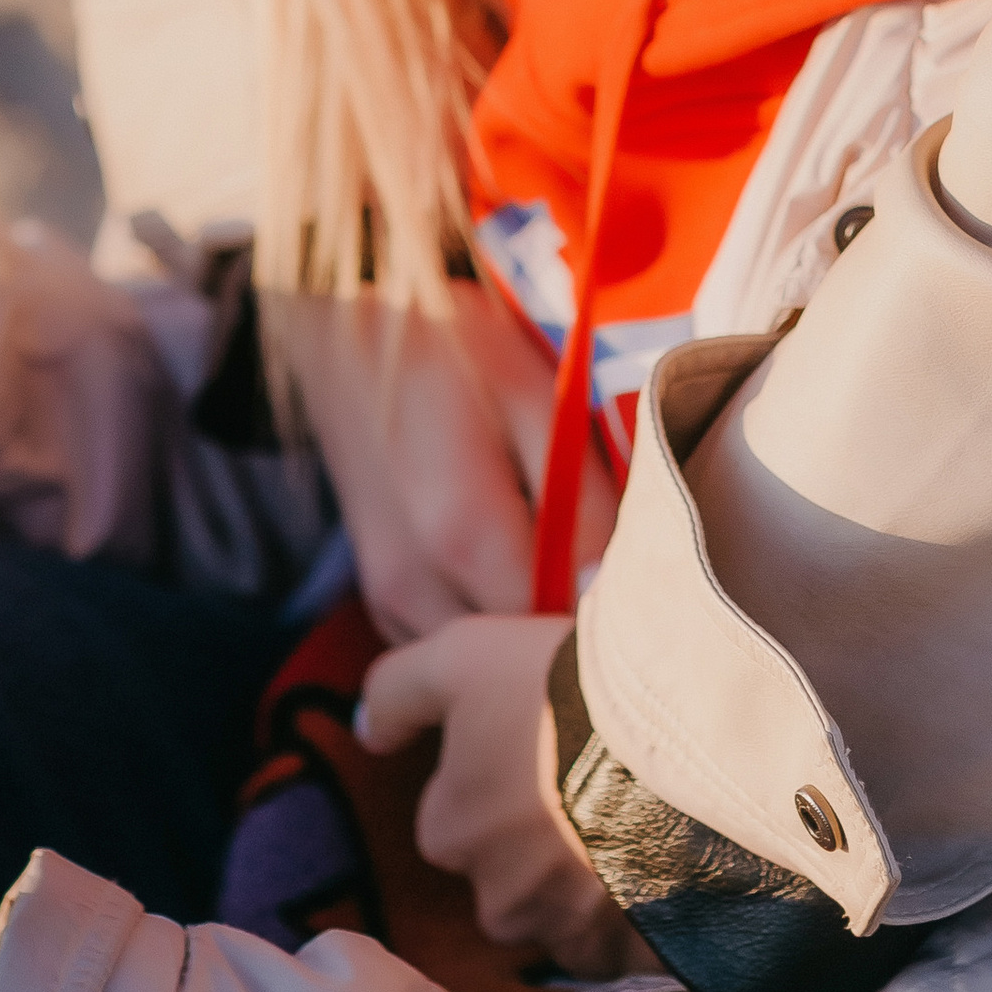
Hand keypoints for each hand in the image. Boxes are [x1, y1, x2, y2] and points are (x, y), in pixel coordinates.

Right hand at [274, 281, 618, 642]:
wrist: (347, 331)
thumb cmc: (457, 351)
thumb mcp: (537, 399)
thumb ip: (578, 499)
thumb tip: (608, 588)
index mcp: (462, 533)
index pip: (556, 629)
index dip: (606, 618)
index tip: (643, 591)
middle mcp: (415, 584)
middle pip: (516, 657)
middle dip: (567, 631)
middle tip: (617, 584)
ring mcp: (388, 598)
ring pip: (481, 661)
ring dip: (524, 633)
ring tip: (562, 572)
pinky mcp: (379, 599)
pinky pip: (447, 647)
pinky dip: (486, 626)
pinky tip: (511, 572)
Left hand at [360, 613, 642, 974]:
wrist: (674, 736)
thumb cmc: (555, 689)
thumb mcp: (460, 656)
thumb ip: (397, 691)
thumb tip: (364, 731)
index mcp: (450, 832)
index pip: (452, 818)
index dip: (492, 779)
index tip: (535, 745)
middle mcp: (497, 899)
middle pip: (505, 875)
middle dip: (533, 843)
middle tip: (585, 779)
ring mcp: (565, 932)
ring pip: (561, 912)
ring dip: (582, 879)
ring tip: (629, 815)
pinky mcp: (628, 952)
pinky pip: (618, 944)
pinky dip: (628, 913)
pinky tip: (654, 858)